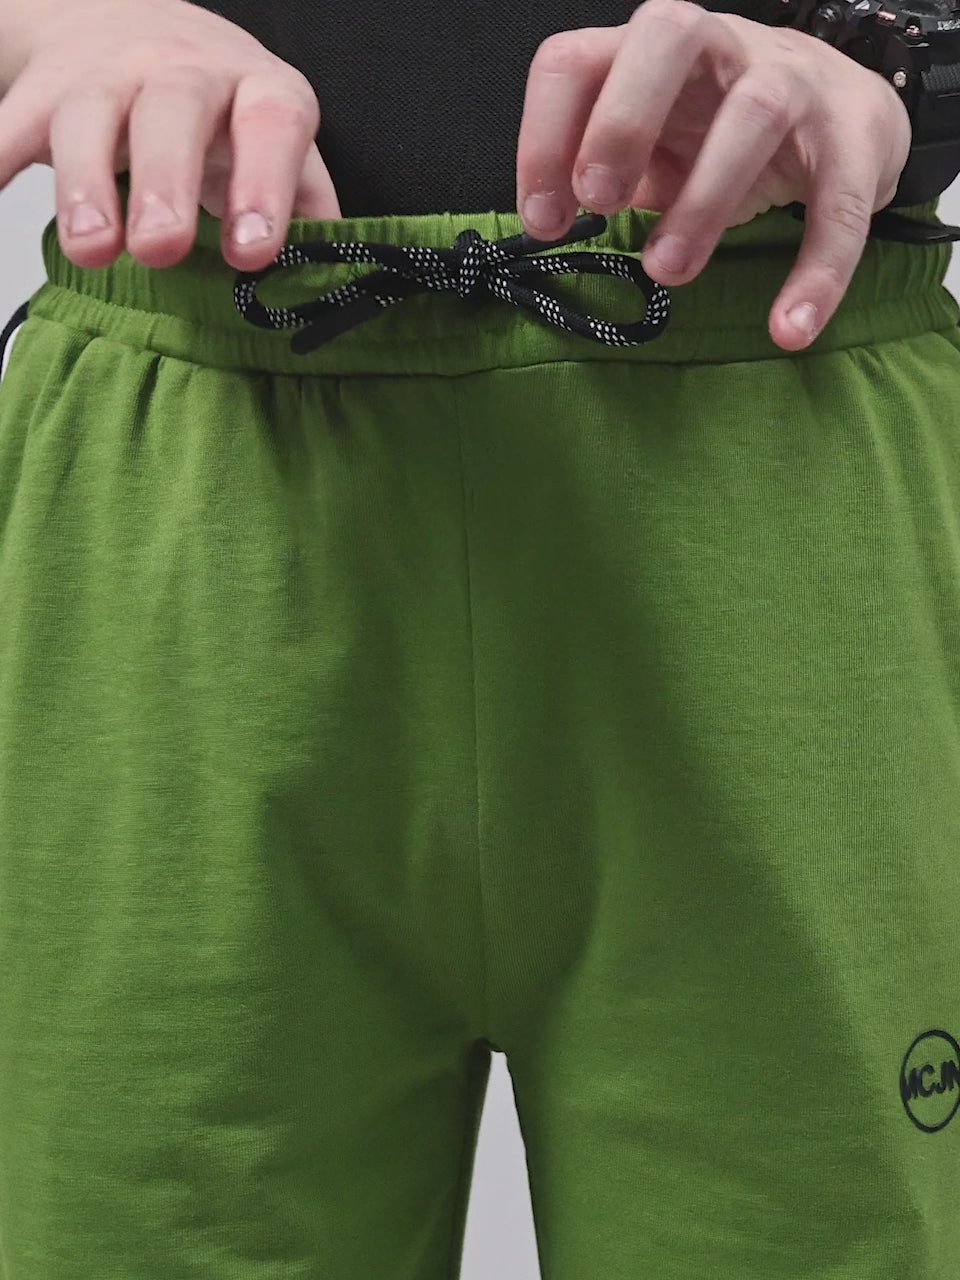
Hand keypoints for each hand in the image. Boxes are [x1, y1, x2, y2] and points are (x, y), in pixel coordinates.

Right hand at [0, 0, 341, 269]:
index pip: (271, 125)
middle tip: (161, 248)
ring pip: (90, 115)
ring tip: (92, 249)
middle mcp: (185, 67)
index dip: (264, 187)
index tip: (251, 252)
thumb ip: (306, 205)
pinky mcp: (45, 86)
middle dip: (165, 181)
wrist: (131, 24)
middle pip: (173, 111)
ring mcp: (109, 71)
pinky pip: (13, 122)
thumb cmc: (220, 112)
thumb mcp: (273, 146)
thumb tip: (328, 278)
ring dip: (84, 183)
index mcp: (258, 88)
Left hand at [515, 0, 912, 350]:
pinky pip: (838, 201)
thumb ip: (605, 173)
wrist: (846, 115)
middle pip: (667, 34)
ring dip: (705, 199)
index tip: (545, 222)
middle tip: (602, 204)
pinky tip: (790, 328)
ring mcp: (792, 79)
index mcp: (649, 51)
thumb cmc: (722, 131)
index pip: (578, 62)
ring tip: (668, 272)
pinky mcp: (854, 135)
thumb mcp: (654, 146)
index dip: (546, 137)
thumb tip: (551, 220)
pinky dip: (818, 269)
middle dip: (623, 120)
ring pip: (755, 113)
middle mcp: (719, 45)